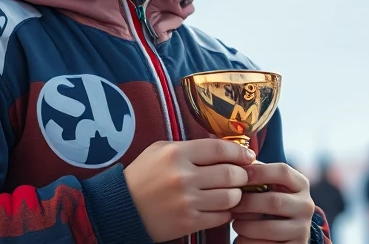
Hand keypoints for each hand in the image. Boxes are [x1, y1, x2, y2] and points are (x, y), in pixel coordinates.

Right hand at [124, 139, 255, 241]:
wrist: (120, 208)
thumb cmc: (143, 176)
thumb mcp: (161, 150)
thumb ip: (192, 145)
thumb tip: (225, 146)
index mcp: (176, 154)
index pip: (221, 149)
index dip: (240, 152)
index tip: (248, 156)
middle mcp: (182, 177)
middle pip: (232, 174)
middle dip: (243, 175)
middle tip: (242, 176)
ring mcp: (186, 202)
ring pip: (231, 197)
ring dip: (236, 195)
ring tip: (231, 192)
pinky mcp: (187, 223)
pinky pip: (221, 217)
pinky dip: (225, 212)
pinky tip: (219, 207)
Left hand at [231, 162, 315, 243]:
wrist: (286, 235)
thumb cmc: (270, 203)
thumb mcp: (271, 186)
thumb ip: (258, 174)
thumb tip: (235, 161)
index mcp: (301, 184)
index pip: (282, 171)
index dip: (259, 171)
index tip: (239, 175)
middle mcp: (307, 206)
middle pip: (273, 201)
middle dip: (247, 204)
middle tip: (231, 205)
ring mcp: (302, 229)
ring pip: (268, 227)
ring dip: (245, 225)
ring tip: (235, 222)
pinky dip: (248, 241)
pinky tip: (241, 238)